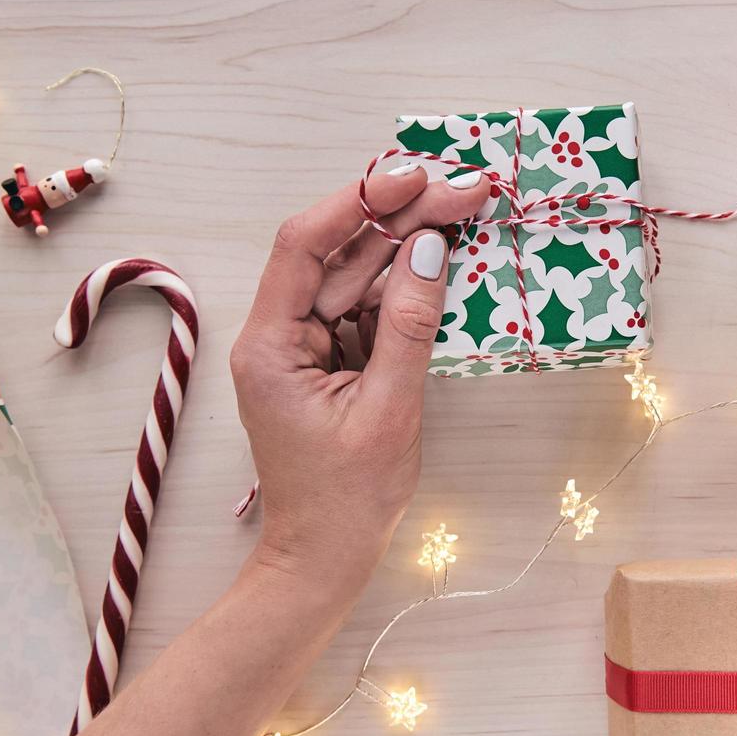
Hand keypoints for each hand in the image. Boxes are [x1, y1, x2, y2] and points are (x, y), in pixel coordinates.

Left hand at [231, 166, 488, 595]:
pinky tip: (445, 257)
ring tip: (465, 209)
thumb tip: (431, 250)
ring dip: (409, 245)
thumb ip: (409, 326)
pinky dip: (406, 286)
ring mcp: (305, 346)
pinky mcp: (332, 360)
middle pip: (339, 254)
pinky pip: (368, 308)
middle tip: (466, 189)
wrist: (325, 558)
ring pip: (357, 276)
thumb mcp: (389, 410)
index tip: (414, 178)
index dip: (358, 202)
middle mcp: (279, 334)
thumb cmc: (348, 498)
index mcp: (270, 345)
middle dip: (402, 219)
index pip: (304, 245)